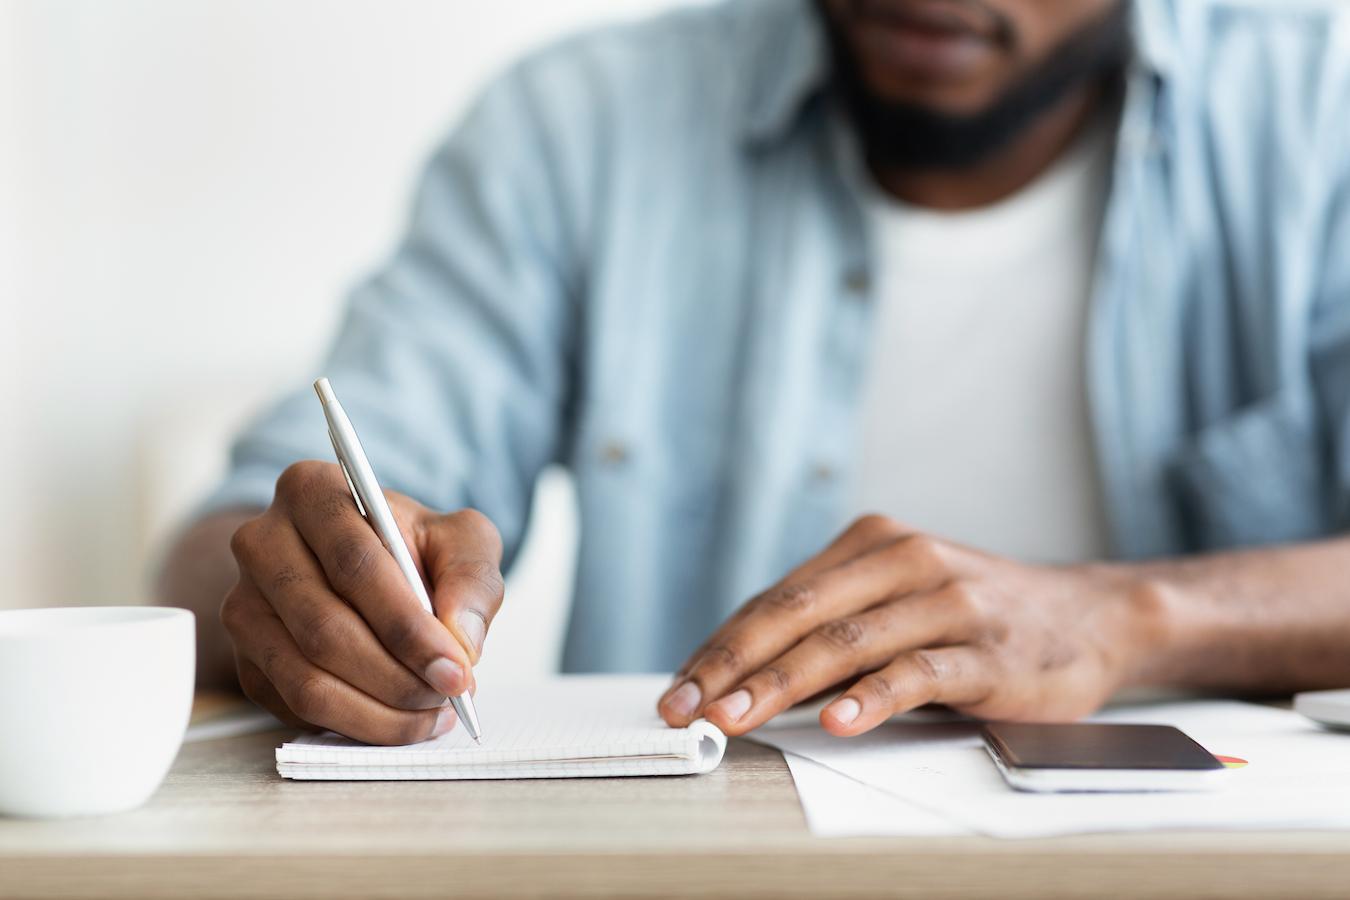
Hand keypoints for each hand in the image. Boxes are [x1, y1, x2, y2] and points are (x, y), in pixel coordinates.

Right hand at [221, 461, 503, 744]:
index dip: (408, 625)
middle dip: (397, 676)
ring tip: (432, 712)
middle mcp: (261, 544)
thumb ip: (471, 577)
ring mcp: (244, 605)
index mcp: (310, 491)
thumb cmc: (414, 549)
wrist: (368, 569)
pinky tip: (402, 719)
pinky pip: (296, 706)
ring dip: (379, 711)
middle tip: (449, 693)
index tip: (457, 667)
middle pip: (325, 629)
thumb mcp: (460, 539)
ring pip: (306, 678)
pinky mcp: (247, 659)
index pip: (355, 565)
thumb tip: (461, 641)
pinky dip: (357, 724)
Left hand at [659, 515, 1160, 736]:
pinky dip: (874, 696)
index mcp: (871, 543)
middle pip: (800, 612)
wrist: (1088, 617)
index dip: (720, 645)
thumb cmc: (974, 616)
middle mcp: (905, 560)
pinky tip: (838, 720)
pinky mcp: (989, 649)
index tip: (677, 689)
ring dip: (784, 682)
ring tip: (736, 716)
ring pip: (848, 641)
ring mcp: (950, 601)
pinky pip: (920, 671)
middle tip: (688, 707)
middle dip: (734, 663)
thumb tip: (739, 677)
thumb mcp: (896, 603)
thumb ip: (830, 628)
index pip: (777, 598)